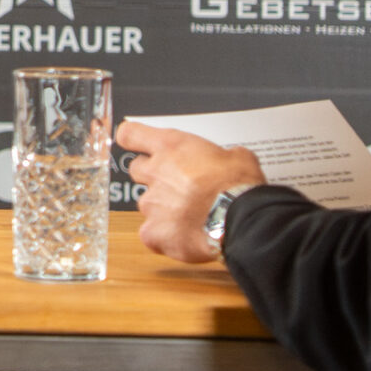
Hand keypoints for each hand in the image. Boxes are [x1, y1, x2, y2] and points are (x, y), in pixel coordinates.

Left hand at [115, 120, 267, 264]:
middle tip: (177, 186)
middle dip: (154, 177)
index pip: (130, 134)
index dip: (132, 139)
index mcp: (171, 147)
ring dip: (162, 209)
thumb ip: (221, 155)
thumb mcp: (237, 156)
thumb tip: (230, 159)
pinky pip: (151, 234)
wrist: (240, 220)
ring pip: (147, 204)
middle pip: (137, 170)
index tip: (136, 144)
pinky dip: (164, 237)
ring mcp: (151, 203)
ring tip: (189, 215)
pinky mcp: (153, 232)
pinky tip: (184, 237)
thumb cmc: (238, 187)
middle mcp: (155, 172)